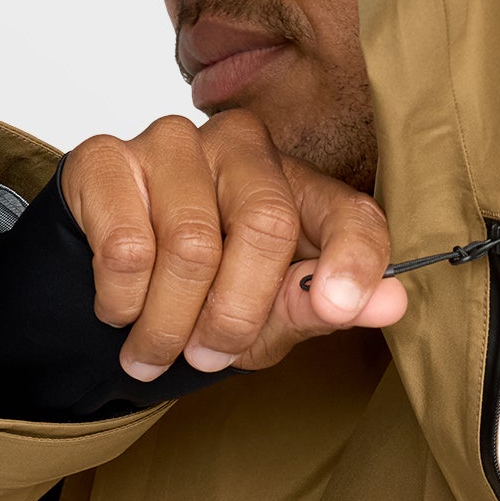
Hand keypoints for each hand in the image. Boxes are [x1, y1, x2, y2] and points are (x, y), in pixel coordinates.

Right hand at [59, 111, 406, 377]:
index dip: (355, 258)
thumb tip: (393, 303)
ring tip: (154, 353)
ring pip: (191, 245)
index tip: (342, 306)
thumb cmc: (203, 290)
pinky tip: (120, 310)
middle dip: (236, 314)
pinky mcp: (106, 158)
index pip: (349, 213)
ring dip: (169, 325)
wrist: (108, 279)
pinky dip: (124, 303)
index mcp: (298, 185)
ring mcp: (173, 142)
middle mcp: (241, 146)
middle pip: (266, 226)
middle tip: (208, 358)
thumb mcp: (267, 314)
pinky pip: (127, 248)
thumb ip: (318, 306)